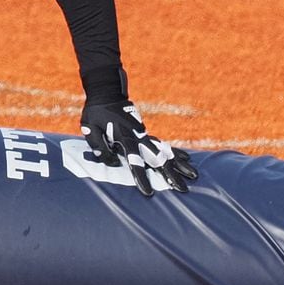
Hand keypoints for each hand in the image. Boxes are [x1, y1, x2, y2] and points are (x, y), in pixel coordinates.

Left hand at [80, 100, 197, 196]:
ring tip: (193, 176)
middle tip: (183, 189)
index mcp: (125, 137)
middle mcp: (139, 137)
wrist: (107, 92)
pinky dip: (175, 153)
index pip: (135, 161)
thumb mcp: (90, 128)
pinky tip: (187, 159)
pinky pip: (163, 145)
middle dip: (171, 175)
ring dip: (179, 164)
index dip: (141, 177)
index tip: (148, 193)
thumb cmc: (96, 112)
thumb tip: (111, 162)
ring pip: (165, 152)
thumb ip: (99, 146)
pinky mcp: (145, 133)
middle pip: (158, 159)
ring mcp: (144, 134)